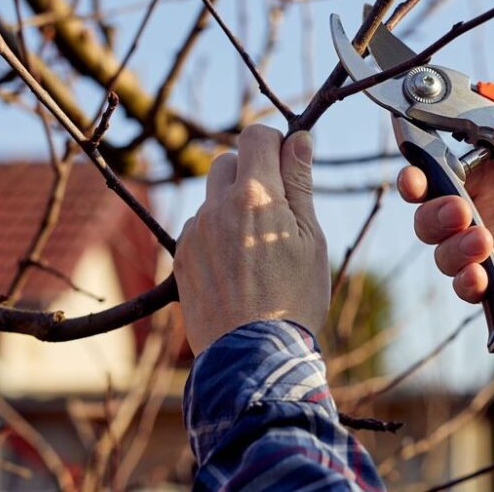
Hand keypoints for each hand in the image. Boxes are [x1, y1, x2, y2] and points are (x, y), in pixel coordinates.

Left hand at [174, 125, 328, 353]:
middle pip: (227, 161)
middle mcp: (216, 207)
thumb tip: (299, 139)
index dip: (275, 142)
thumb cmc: (294, 298)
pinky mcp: (183, 257)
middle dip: (251, 171)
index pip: (256, 136)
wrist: (252, 356)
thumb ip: (300, 183)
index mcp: (255, 196)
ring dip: (233, 206)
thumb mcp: (310, 238)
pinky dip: (217, 233)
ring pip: (212, 197)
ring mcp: (195, 232)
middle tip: (277, 207)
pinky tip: (238, 266)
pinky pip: (200, 228)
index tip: (289, 164)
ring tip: (258, 247)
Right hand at [397, 93, 493, 325]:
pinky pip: (464, 283)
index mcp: (492, 166)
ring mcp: (487, 242)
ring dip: (448, 243)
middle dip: (422, 202)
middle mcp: (482, 202)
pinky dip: (463, 280)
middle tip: (452, 206)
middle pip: (426, 203)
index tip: (411, 159)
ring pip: (438, 244)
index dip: (417, 156)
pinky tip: (480, 276)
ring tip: (483, 240)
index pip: (439, 158)